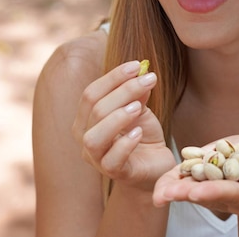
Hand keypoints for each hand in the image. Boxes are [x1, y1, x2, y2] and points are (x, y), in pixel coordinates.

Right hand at [72, 60, 175, 190]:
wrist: (153, 166)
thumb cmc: (141, 136)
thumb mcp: (140, 110)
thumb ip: (136, 94)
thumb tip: (141, 73)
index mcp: (85, 118)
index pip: (91, 93)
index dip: (113, 77)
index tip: (137, 65)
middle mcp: (84, 137)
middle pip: (95, 109)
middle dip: (123, 91)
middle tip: (148, 79)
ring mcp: (95, 158)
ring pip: (94, 136)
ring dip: (117, 118)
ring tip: (138, 107)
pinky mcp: (112, 173)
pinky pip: (111, 160)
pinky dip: (125, 144)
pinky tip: (139, 133)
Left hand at [152, 135, 238, 216]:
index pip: (228, 193)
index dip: (213, 192)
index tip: (197, 193)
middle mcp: (226, 193)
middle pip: (203, 193)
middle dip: (184, 193)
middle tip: (167, 195)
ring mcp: (213, 182)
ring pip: (191, 186)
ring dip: (173, 188)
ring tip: (159, 191)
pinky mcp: (205, 168)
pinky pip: (187, 173)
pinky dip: (173, 176)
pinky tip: (160, 181)